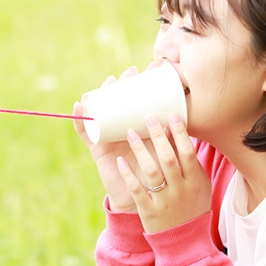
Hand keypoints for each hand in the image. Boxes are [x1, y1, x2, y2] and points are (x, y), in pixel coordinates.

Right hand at [73, 63, 164, 212]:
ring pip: (102, 110)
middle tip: (132, 72)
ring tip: (108, 82)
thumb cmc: (158, 176)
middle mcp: (124, 127)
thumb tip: (186, 116)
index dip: (146, 82)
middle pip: (120, 99)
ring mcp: (109, 135)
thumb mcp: (168, 153)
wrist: (143, 199)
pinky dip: (79, 119)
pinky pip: (85, 133)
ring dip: (102, 93)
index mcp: (141, 125)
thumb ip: (176, 139)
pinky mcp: (98, 148)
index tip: (155, 66)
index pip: (142, 98)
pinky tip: (79, 106)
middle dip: (125, 83)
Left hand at [116, 112, 211, 233]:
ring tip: (130, 132)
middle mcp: (180, 189)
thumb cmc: (191, 206)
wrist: (183, 241)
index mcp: (194, 181)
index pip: (188, 152)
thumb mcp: (199, 186)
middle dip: (159, 136)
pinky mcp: (149, 211)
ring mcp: (164, 201)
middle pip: (169, 158)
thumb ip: (191, 163)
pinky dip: (128, 175)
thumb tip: (181, 135)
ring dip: (140, 150)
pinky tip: (119, 160)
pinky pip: (137, 190)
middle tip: (149, 117)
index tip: (172, 114)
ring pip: (152, 172)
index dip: (180, 133)